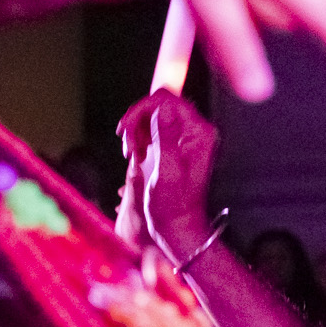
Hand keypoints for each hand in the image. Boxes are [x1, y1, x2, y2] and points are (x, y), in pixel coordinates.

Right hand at [116, 88, 217, 261]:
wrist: (176, 226)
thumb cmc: (173, 205)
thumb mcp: (167, 170)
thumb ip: (166, 136)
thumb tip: (163, 106)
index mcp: (198, 133)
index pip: (167, 100)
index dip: (142, 110)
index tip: (127, 130)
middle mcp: (194, 131)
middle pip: (157, 104)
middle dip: (137, 121)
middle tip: (127, 146)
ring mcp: (183, 137)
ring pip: (151, 115)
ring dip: (135, 130)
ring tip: (131, 154)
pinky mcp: (171, 145)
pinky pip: (151, 128)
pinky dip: (138, 138)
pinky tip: (135, 156)